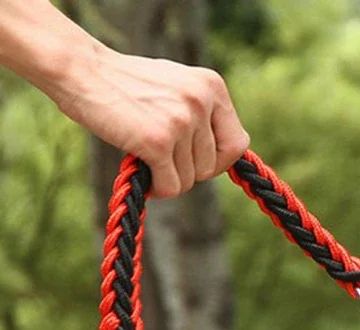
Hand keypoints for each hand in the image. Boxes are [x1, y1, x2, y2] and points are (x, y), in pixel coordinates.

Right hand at [54, 45, 249, 198]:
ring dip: (168, 178)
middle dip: (187, 171)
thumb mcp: (179, 87)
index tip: (198, 163)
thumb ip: (204, 115)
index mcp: (212, 87)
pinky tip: (141, 172)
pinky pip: (170, 186)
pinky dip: (156, 188)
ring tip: (146, 157)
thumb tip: (229, 157)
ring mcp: (181, 121)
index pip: (237, 144)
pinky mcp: (158, 141)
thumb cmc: (126, 84)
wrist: (81, 70)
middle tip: (162, 158)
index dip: (220, 162)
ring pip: (190, 180)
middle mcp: (202, 102)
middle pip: (211, 167)